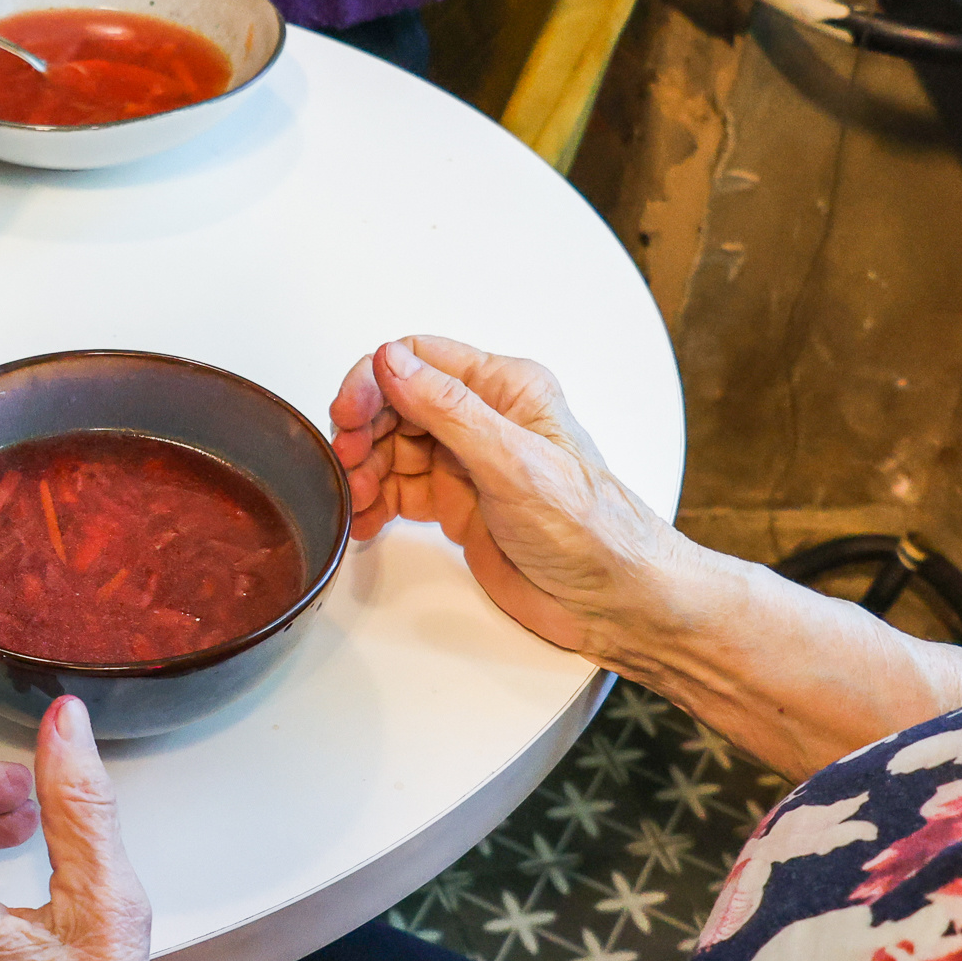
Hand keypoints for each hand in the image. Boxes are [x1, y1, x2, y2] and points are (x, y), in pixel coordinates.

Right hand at [330, 336, 687, 659]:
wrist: (614, 600)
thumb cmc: (592, 531)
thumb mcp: (513, 463)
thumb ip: (449, 410)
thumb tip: (395, 364)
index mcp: (506, 389)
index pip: (420, 359)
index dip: (374, 380)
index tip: (349, 413)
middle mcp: (485, 420)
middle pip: (396, 404)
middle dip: (363, 431)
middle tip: (347, 462)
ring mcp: (469, 463)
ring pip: (391, 448)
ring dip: (363, 470)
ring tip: (356, 498)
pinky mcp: (458, 504)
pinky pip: (399, 491)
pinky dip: (374, 503)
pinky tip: (364, 519)